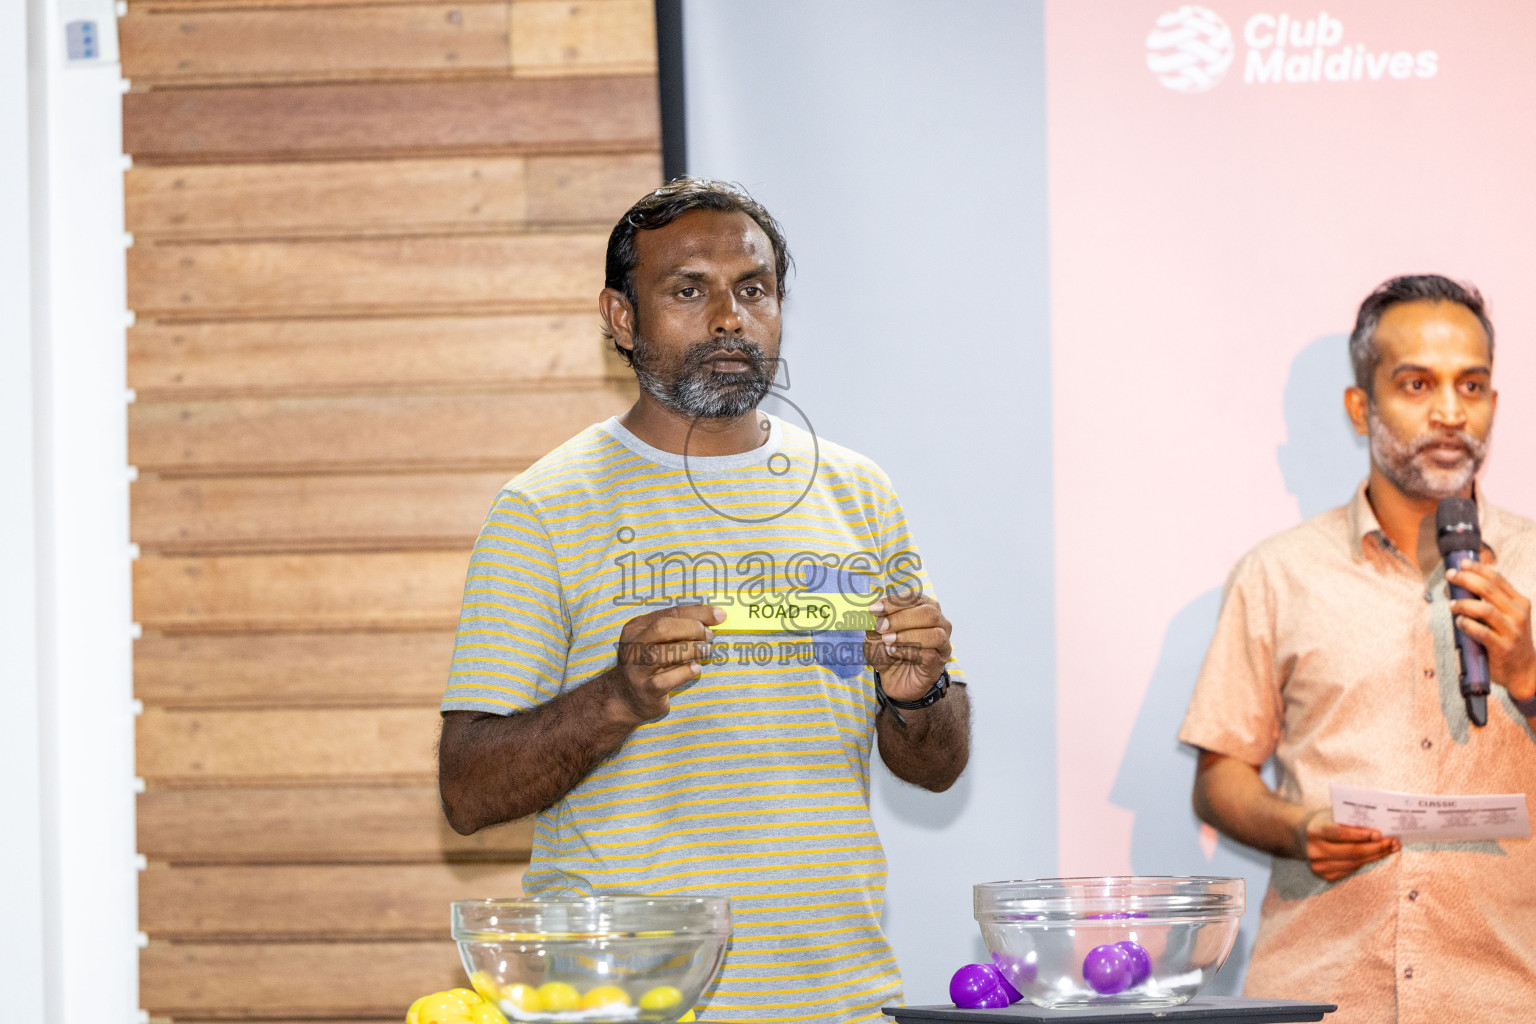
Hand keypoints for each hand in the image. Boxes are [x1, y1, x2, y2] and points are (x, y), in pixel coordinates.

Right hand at [609, 604, 722, 723]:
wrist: (626, 698)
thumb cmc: (650, 664)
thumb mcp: (657, 641)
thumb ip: (678, 628)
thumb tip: (712, 618)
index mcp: (637, 627)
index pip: (670, 612)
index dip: (698, 612)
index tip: (719, 615)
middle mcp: (633, 646)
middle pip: (663, 628)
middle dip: (692, 628)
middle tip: (709, 636)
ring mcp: (637, 668)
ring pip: (663, 653)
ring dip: (691, 649)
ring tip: (705, 651)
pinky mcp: (646, 689)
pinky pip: (666, 679)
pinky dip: (685, 672)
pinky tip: (695, 669)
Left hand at [864, 593, 952, 700]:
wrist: (892, 679)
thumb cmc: (887, 650)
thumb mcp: (875, 634)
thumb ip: (875, 621)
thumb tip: (873, 610)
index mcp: (924, 608)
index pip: (915, 598)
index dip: (894, 602)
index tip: (874, 609)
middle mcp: (939, 623)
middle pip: (929, 613)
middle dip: (901, 619)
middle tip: (881, 627)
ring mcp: (942, 644)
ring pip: (934, 634)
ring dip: (906, 636)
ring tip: (887, 641)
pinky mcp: (937, 664)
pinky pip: (928, 654)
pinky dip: (908, 652)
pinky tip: (893, 653)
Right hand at [1297, 809, 1398, 881]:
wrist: (1299, 835)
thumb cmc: (1322, 821)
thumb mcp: (1331, 815)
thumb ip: (1349, 820)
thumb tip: (1378, 829)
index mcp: (1315, 830)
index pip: (1340, 834)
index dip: (1360, 834)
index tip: (1379, 834)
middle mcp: (1315, 850)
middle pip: (1352, 852)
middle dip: (1376, 848)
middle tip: (1394, 842)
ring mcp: (1318, 865)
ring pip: (1354, 863)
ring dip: (1376, 856)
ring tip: (1391, 849)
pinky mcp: (1324, 875)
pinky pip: (1350, 870)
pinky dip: (1365, 863)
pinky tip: (1376, 856)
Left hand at [1447, 563, 1535, 703]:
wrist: (1524, 670)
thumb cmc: (1509, 639)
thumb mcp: (1507, 617)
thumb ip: (1491, 601)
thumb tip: (1460, 583)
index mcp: (1520, 603)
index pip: (1498, 579)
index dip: (1478, 569)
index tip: (1462, 563)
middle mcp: (1518, 615)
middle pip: (1489, 590)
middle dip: (1467, 579)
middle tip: (1451, 576)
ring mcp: (1512, 631)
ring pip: (1485, 610)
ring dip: (1464, 604)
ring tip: (1452, 604)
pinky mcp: (1502, 647)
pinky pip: (1481, 632)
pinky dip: (1467, 625)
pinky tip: (1459, 622)